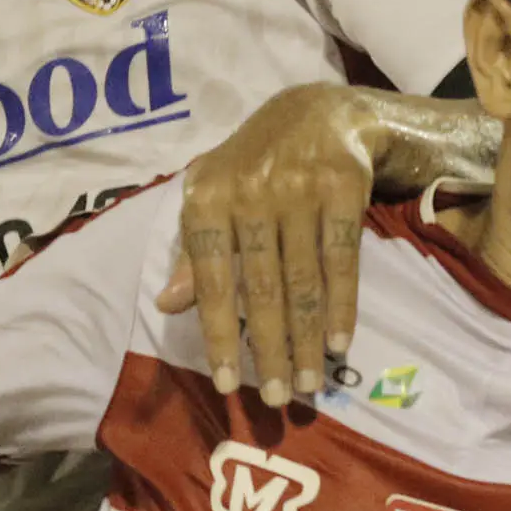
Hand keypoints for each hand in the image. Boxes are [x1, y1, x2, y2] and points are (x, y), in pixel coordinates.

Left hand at [162, 84, 379, 405]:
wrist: (319, 111)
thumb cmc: (254, 165)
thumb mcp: (211, 197)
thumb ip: (193, 252)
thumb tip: (167, 304)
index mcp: (208, 197)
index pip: (212, 279)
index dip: (218, 334)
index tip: (228, 384)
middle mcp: (251, 192)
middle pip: (261, 287)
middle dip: (268, 348)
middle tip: (275, 398)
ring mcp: (300, 189)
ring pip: (303, 280)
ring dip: (306, 338)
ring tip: (307, 383)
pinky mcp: (343, 188)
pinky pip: (342, 259)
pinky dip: (342, 305)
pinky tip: (339, 342)